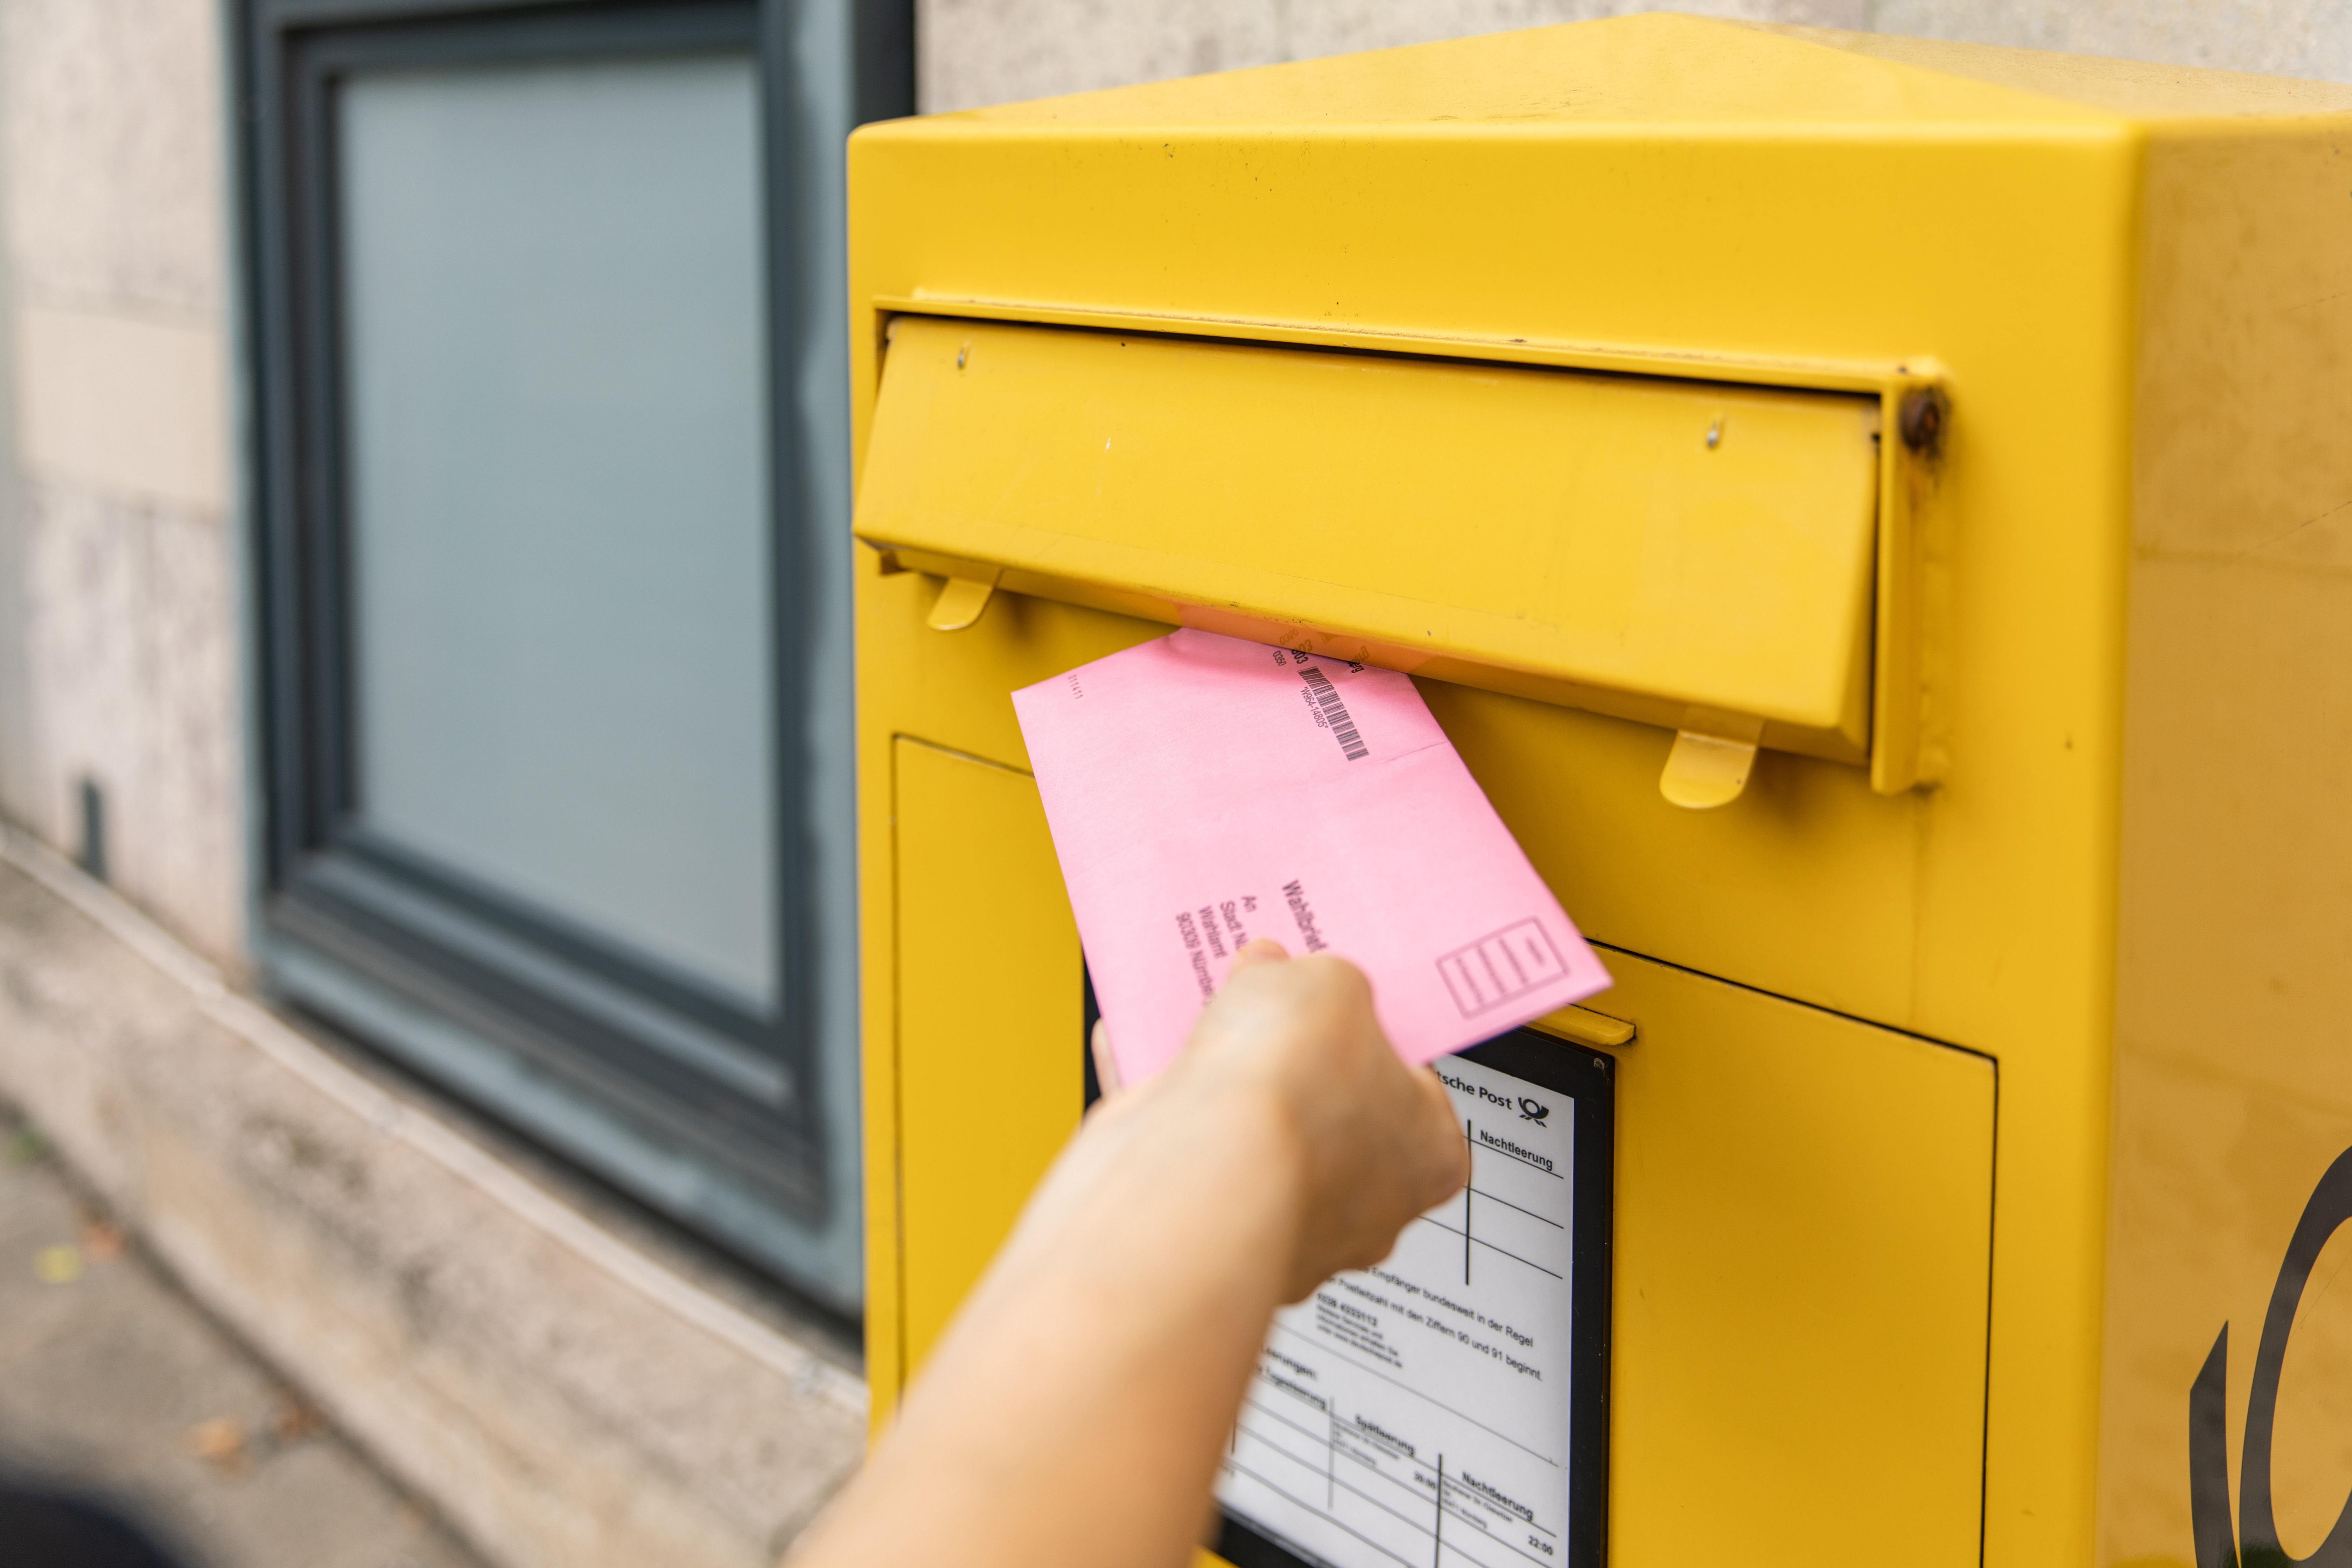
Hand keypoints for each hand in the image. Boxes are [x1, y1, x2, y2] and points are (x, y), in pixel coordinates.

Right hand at [1095, 938, 1468, 1301]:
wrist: (1193, 1180)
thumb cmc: (1290, 1107)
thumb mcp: (1330, 984)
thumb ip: (1317, 977)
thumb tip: (1284, 975)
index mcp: (1426, 1155)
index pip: (1415, 1085)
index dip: (1373, 1031)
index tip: (1340, 1000)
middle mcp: (1359, 1204)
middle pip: (1325, 1106)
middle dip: (1288, 1054)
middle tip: (1263, 1003)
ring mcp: (1278, 1223)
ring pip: (1250, 1132)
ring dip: (1220, 1077)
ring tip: (1193, 1015)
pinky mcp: (1202, 1225)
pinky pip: (1179, 1150)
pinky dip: (1158, 1102)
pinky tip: (1130, 1044)